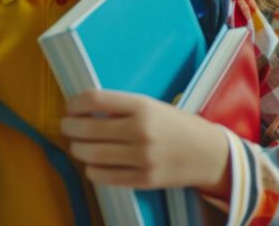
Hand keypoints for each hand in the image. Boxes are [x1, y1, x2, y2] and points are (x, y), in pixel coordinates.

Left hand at [62, 90, 230, 197]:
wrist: (210, 154)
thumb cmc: (180, 126)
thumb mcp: (155, 107)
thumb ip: (124, 109)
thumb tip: (85, 111)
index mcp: (144, 106)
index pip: (95, 100)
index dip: (75, 103)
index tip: (71, 107)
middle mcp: (141, 130)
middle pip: (86, 128)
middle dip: (69, 127)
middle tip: (68, 127)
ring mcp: (142, 157)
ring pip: (90, 154)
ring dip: (78, 149)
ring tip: (80, 145)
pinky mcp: (143, 179)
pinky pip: (103, 176)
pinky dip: (92, 169)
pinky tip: (94, 164)